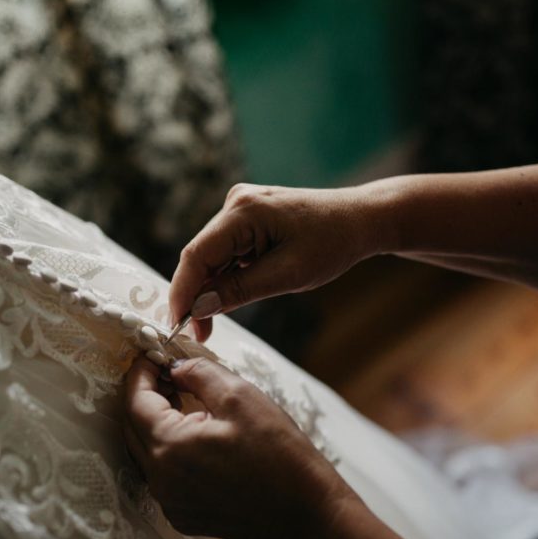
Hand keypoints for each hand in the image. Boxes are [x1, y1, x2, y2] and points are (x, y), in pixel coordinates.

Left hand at [122, 356, 351, 538]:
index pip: (135, 402)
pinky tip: (196, 438)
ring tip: (183, 403)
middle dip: (144, 398)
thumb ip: (197, 373)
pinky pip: (162, 477)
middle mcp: (161, 480)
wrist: (307, 512)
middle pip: (132, 429)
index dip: (140, 373)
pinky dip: (169, 453)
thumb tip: (173, 368)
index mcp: (169, 447)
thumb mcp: (240, 395)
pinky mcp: (184, 516)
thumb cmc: (279, 453)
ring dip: (156, 425)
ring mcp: (170, 502)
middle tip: (167, 376)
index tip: (153, 356)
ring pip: (146, 454)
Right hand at [169, 183, 391, 341]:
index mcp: (244, 211)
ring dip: (208, 289)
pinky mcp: (246, 219)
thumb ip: (240, 290)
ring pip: (210, 256)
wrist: (361, 220)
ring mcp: (239, 209)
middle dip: (194, 296)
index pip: (196, 255)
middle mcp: (235, 204)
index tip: (176, 325)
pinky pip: (224, 252)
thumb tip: (199, 308)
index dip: (182, 292)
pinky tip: (224, 300)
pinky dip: (223, 278)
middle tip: (197, 335)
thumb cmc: (332, 244)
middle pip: (199, 255)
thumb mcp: (288, 275)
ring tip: (208, 326)